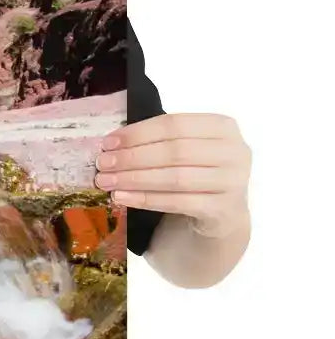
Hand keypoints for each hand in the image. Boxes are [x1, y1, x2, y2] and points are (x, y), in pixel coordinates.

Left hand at [94, 112, 250, 237]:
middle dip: (132, 157)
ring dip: (135, 179)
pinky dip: (146, 199)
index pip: (174, 124)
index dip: (137, 133)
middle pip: (174, 151)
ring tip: (106, 181)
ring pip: (175, 177)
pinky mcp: (224, 209)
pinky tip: (122, 198)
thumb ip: (158, 142)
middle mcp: (235, 152)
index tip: (107, 143)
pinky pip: (178, 203)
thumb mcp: (185, 150)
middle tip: (102, 164)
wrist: (221, 214)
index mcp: (223, 127)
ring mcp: (234, 182)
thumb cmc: (195, 173)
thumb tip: (110, 144)